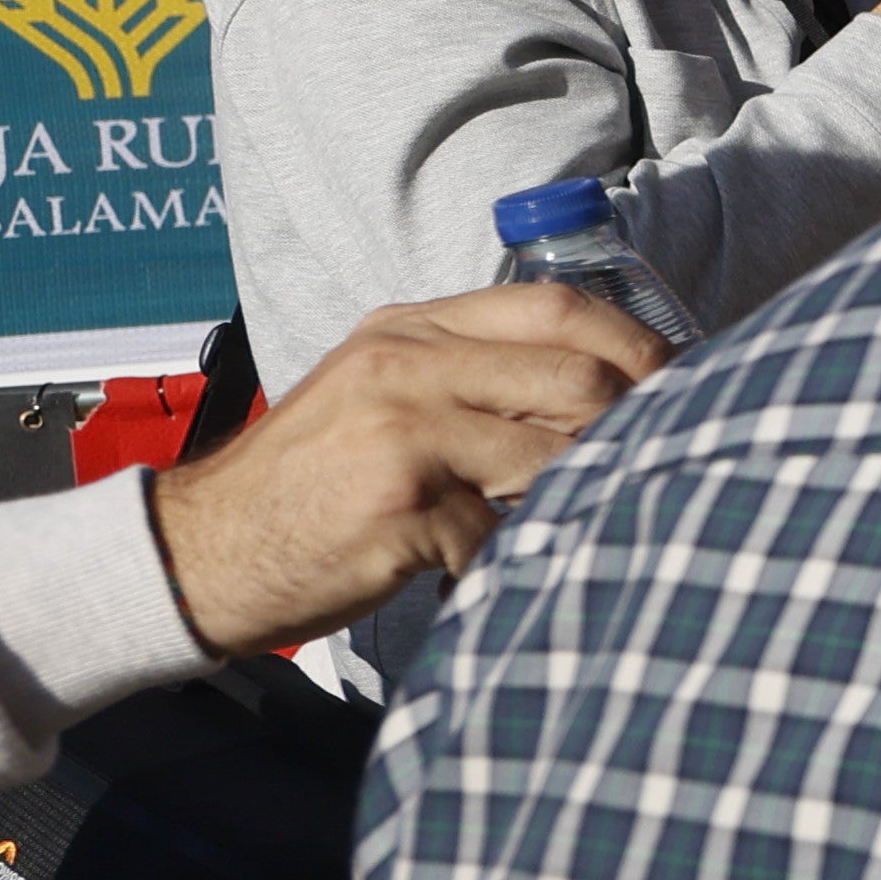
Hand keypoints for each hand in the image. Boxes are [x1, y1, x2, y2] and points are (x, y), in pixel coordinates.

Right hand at [145, 288, 664, 651]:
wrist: (201, 550)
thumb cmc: (313, 481)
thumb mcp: (382, 396)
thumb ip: (474, 378)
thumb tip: (607, 391)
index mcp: (409, 330)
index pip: (558, 307)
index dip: (637, 344)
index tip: (679, 382)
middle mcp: (406, 366)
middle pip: (576, 380)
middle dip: (628, 426)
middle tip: (643, 465)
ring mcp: (403, 433)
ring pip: (554, 458)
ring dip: (578, 497)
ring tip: (575, 520)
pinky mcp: (401, 506)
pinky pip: (502, 535)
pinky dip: (511, 560)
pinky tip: (493, 572)